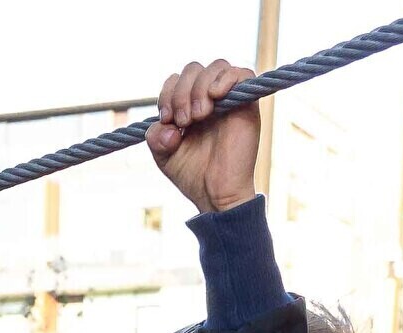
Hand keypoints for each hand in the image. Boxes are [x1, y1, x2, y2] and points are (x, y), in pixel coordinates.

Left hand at [148, 58, 260, 212]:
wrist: (216, 195)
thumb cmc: (193, 175)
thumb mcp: (164, 155)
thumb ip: (155, 136)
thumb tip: (167, 124)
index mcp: (189, 105)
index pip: (176, 79)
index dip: (168, 93)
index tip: (167, 119)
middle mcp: (210, 98)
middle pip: (194, 68)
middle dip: (182, 91)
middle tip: (184, 120)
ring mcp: (230, 99)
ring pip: (216, 66)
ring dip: (200, 87)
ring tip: (198, 116)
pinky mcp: (247, 105)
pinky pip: (243, 73)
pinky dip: (226, 79)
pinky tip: (215, 96)